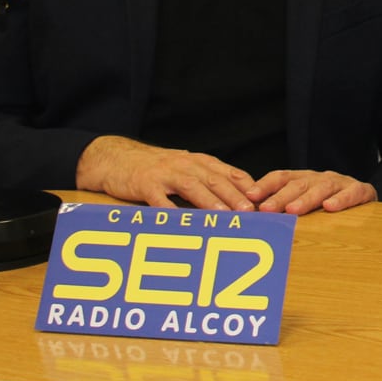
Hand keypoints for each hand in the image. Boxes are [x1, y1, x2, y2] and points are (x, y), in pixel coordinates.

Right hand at [76, 136, 262, 209]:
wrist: (118, 158)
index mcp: (199, 162)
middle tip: (250, 211)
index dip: (247, 187)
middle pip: (214, 179)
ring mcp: (165, 173)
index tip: (263, 202)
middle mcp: (185, 165)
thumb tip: (240, 199)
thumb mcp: (186, 169)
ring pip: (191, 186)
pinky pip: (159, 200)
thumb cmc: (157, 169)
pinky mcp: (145, 184)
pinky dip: (169, 211)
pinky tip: (179, 223)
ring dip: (209, 201)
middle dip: (234, 195)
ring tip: (224, 215)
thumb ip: (209, 180)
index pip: (229, 173)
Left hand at [250, 169, 377, 214]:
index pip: (281, 177)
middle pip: (298, 184)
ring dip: (306, 199)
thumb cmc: (329, 208)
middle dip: (281, 196)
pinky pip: (352, 193)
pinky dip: (341, 200)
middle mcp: (320, 178)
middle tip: (267, 209)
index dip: (265, 185)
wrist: (367, 200)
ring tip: (293, 210)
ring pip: (321, 188)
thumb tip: (252, 219)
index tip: (249, 196)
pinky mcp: (362, 191)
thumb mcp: (305, 206)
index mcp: (304, 179)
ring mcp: (341, 183)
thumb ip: (283, 210)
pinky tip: (330, 208)